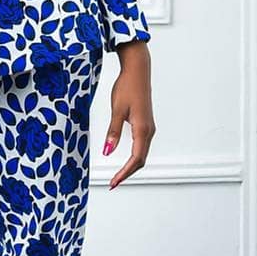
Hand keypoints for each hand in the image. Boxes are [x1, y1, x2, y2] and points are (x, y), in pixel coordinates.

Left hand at [103, 41, 154, 189]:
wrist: (137, 72)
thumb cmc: (127, 88)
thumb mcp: (117, 110)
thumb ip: (113, 132)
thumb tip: (108, 152)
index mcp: (143, 130)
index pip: (136, 159)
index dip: (124, 173)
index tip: (113, 182)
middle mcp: (149, 131)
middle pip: (140, 160)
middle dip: (127, 173)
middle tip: (113, 183)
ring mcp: (148, 128)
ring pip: (142, 154)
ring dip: (131, 166)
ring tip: (117, 176)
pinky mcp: (145, 124)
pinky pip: (141, 146)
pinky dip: (133, 157)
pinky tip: (124, 160)